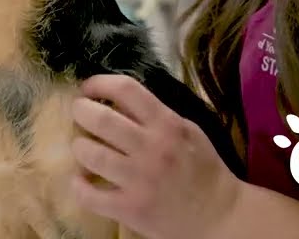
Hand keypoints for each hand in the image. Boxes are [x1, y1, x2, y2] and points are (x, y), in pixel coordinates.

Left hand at [70, 74, 242, 238]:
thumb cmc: (202, 169)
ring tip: (83, 147)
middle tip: (79, 114)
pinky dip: (77, 184)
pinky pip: (88, 194)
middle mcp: (152, 149)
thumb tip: (116, 99)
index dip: (98, 83)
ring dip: (79, 147)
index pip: (125, 89)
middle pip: (99, 118)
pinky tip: (81, 179)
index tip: (88, 89)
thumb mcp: (187, 132)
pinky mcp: (130, 208)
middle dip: (80, 111)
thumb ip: (155, 115)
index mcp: (167, 125)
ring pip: (89, 154)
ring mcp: (139, 180)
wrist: (221, 216)